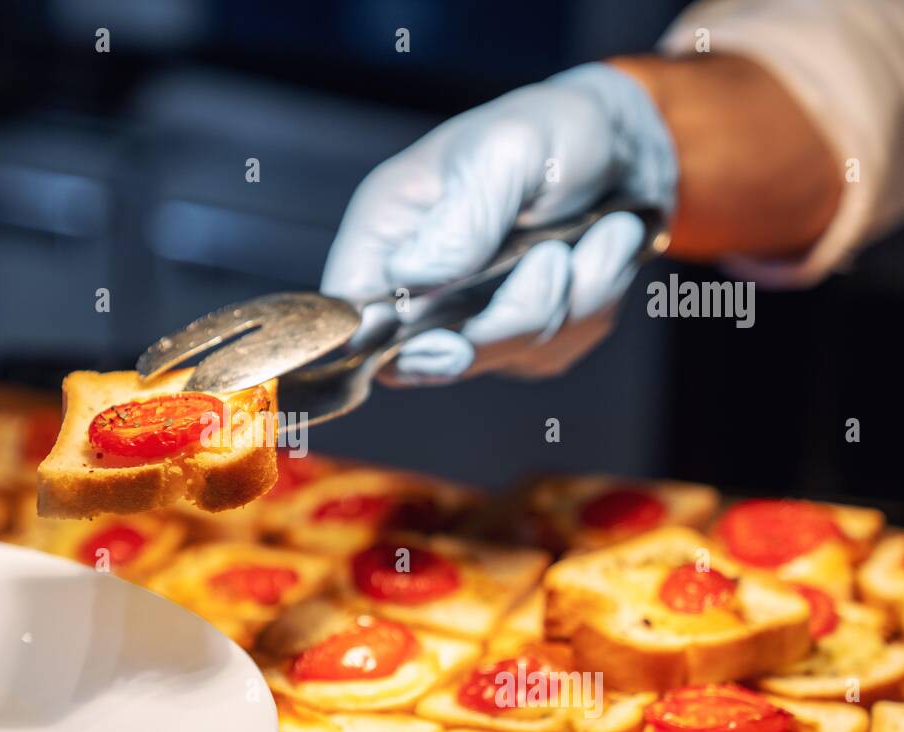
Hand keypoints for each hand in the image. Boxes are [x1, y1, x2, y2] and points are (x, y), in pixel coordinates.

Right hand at [320, 63, 676, 382]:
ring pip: (507, 353)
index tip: (451, 343)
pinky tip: (602, 247)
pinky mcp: (523, 337)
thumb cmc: (554, 129)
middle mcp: (420, 284)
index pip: (351, 317)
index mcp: (388, 234)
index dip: (389, 346)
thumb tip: (410, 277)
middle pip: (435, 355)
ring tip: (595, 230)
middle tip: (554, 255)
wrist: (626, 143)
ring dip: (569, 296)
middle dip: (512, 313)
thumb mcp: (507, 150)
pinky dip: (593, 300)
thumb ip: (461, 217)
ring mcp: (471, 317)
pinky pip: (555, 348)